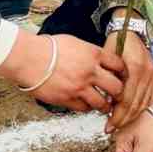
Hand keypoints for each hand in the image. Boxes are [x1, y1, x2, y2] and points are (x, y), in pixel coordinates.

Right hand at [0, 32, 126, 112]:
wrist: (29, 58)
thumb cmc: (48, 47)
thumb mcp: (75, 42)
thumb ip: (90, 52)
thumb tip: (99, 60)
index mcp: (93, 54)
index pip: (119, 65)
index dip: (123, 73)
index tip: (122, 76)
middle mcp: (90, 72)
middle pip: (116, 87)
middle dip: (118, 92)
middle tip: (117, 94)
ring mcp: (80, 87)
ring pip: (102, 103)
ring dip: (105, 105)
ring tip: (104, 105)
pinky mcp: (68, 99)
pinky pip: (84, 108)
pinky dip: (87, 107)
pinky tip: (86, 104)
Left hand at [106, 31, 152, 130]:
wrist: (131, 30)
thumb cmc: (117, 43)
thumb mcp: (106, 59)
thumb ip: (107, 79)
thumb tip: (104, 102)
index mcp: (134, 67)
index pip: (126, 99)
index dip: (117, 115)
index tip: (108, 124)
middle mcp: (147, 71)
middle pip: (136, 104)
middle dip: (123, 119)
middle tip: (111, 127)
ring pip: (144, 103)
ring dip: (132, 116)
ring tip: (120, 123)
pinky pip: (150, 97)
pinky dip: (141, 107)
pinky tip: (131, 113)